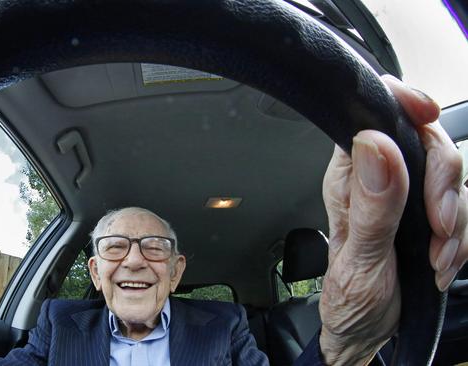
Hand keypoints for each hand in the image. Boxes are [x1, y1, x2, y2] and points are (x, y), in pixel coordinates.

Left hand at [318, 75, 467, 364]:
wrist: (369, 333)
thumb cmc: (351, 299)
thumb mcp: (359, 259)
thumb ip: (372, 203)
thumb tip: (376, 144)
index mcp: (349, 177)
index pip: (375, 117)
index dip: (405, 105)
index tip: (428, 116)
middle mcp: (379, 179)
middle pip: (428, 144)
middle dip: (443, 185)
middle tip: (436, 227)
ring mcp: (408, 197)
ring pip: (453, 179)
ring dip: (454, 224)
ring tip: (433, 259)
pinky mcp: (430, 216)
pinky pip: (465, 211)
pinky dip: (461, 241)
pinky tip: (440, 264)